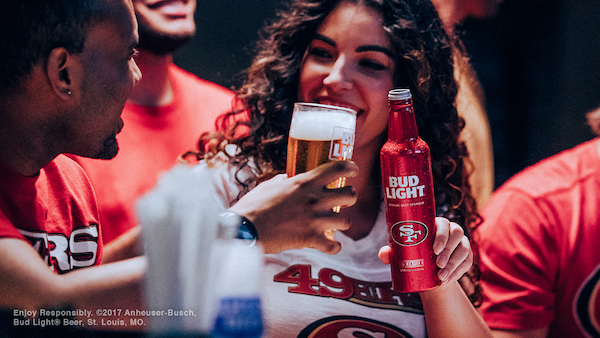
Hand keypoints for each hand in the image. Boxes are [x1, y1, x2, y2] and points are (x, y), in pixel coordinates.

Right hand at [229, 161, 357, 253]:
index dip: (351, 167)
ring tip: (335, 224)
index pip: (338, 168)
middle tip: (343, 200)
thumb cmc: (254, 205)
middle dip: (349, 197)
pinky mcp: (311, 239)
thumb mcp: (269, 185)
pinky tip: (331, 245)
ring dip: (342, 222)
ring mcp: (315, 220)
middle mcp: (315, 199)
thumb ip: (284, 181)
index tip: (353, 170)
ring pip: (346, 221)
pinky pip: (334, 246)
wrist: (246, 228)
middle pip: (349, 195)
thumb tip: (289, 178)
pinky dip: (334, 247)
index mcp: (305, 182)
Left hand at [378, 217, 472, 283]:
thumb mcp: (403, 254)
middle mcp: (452, 230)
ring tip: (441, 276)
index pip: (443, 223)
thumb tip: (383, 254)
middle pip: (456, 234)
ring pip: (463, 249)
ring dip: (453, 263)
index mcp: (436, 224)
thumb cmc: (414, 257)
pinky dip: (458, 272)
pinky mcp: (468, 257)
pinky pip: (467, 262)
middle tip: (437, 263)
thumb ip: (392, 253)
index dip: (441, 234)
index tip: (434, 248)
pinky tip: (449, 279)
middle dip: (448, 250)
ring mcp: (462, 243)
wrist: (428, 274)